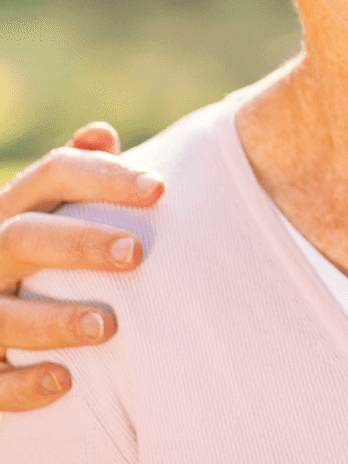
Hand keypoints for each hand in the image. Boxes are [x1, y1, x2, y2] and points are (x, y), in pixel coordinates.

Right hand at [0, 124, 163, 410]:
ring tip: (107, 327)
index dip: (105, 177)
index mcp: (16, 208)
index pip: (54, 173)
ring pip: (0, 314)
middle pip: (24, 236)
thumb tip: (101, 133)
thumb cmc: (44, 251)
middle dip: (78, 243)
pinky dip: (22, 385)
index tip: (161, 188)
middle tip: (135, 252)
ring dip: (53, 320)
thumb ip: (81, 175)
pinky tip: (66, 381)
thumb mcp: (53, 209)